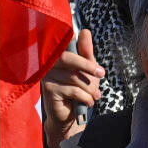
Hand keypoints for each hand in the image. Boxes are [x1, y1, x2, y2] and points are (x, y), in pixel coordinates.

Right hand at [43, 28, 102, 147]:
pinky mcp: (48, 90)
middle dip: (87, 66)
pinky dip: (85, 97)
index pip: (64, 43)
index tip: (89, 43)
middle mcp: (48, 64)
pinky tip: (87, 102)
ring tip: (94, 95)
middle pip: (67, 58)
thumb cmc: (78, 90)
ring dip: (89, 88)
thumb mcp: (86, 70)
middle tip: (101, 74)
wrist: (69, 116)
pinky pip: (72, 90)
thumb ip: (86, 52)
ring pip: (74, 77)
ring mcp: (47, 77)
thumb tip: (85, 31)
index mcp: (57, 56)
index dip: (77, 43)